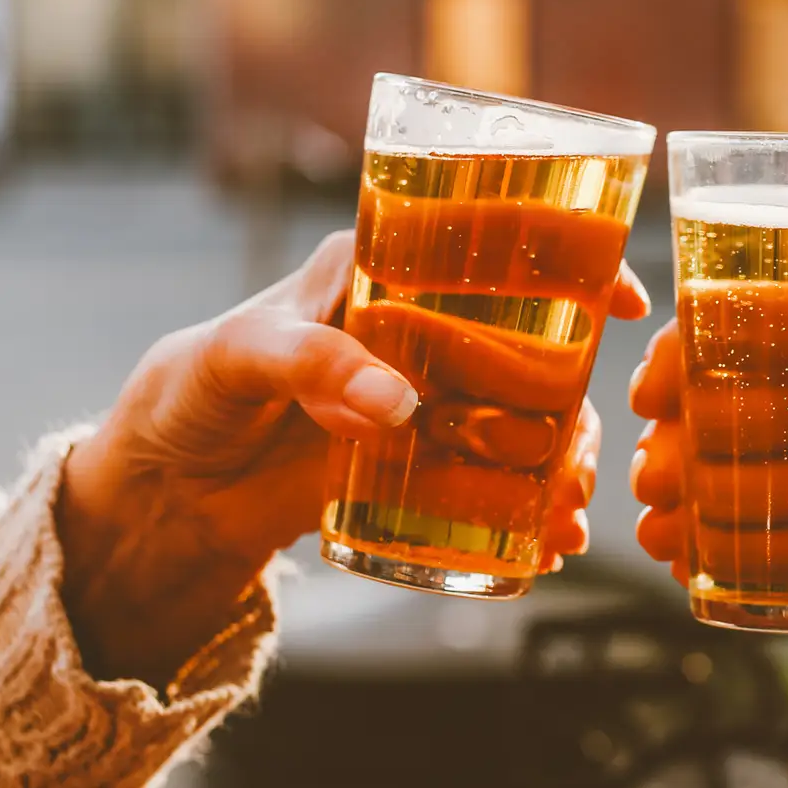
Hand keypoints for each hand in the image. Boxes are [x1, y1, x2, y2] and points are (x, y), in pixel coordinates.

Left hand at [58, 229, 650, 686]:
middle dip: (578, 393)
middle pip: (531, 341)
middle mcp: (418, 324)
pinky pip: (494, 479)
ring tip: (568, 515)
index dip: (568, 260)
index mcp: (381, 266)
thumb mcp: (239, 356)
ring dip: (564, 462)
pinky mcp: (419, 460)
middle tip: (586, 447)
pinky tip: (547, 545)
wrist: (165, 488)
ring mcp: (427, 395)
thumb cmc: (191, 389)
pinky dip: (530, 512)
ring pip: (526, 416)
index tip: (622, 297)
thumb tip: (402, 403)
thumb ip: (312, 365)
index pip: (489, 242)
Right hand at [627, 303, 787, 625]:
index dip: (701, 343)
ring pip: (753, 477)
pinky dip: (739, 558)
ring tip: (655, 534)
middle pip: (742, 405)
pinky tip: (692, 573)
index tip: (659, 386)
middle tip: (652, 478)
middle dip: (682, 438)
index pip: (773, 318)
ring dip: (694, 500)